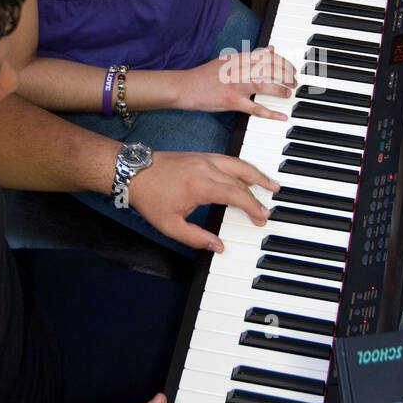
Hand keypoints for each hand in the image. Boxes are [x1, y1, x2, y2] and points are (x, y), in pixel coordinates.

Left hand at [129, 150, 279, 251]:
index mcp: (201, 185)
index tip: (261, 217)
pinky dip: (242, 167)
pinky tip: (247, 174)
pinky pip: (228, 159)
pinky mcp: (200, 156)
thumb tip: (218, 246)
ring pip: (238, 164)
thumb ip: (196, 238)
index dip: (252, 206)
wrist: (132, 171)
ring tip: (270, 183)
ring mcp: (204, 159)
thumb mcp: (170, 225)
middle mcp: (206, 168)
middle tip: (269, 205)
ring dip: (256, 174)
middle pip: (241, 178)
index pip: (236, 195)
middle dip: (258, 193)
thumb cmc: (149, 197)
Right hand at [174, 46, 295, 120]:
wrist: (185, 87)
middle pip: (270, 69)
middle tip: (294, 81)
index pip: (268, 57)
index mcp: (239, 58)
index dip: (284, 62)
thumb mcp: (228, 59)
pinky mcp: (232, 101)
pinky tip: (281, 116)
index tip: (291, 68)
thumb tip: (271, 49)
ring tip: (289, 93)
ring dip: (281, 89)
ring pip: (264, 85)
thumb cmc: (205, 75)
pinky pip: (255, 108)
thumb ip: (251, 55)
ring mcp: (236, 86)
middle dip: (286, 74)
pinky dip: (270, 113)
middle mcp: (239, 70)